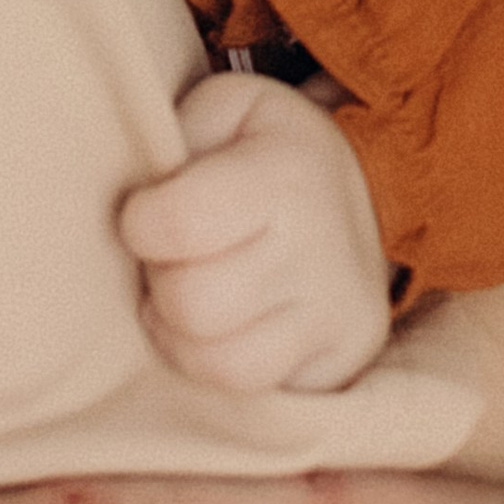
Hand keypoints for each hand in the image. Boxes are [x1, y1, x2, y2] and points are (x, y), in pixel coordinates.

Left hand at [119, 72, 390, 391]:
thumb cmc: (268, 149)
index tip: (147, 213)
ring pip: (219, 365)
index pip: (176, 224)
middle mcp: (320, 248)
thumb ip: (175, 139)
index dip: (139, 223)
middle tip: (169, 258)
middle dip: (159, 283)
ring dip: (181, 335)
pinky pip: (251, 394)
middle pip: (190, 304)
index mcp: (287, 172)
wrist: (372, 189)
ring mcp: (337, 315)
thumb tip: (131, 203)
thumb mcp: (227, 110)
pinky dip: (215, 367)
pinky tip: (218, 330)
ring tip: (188, 296)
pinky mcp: (343, 363)